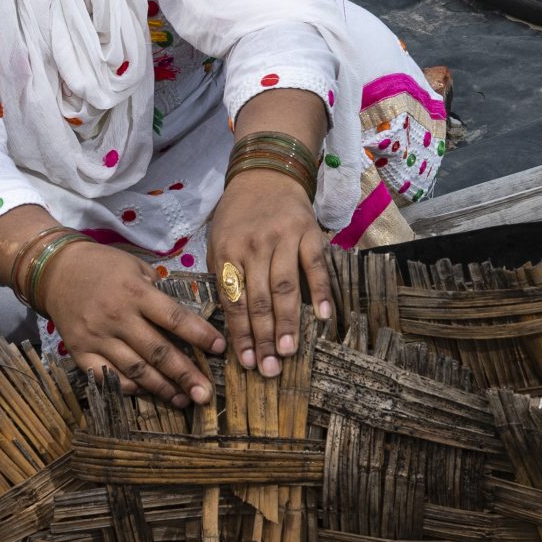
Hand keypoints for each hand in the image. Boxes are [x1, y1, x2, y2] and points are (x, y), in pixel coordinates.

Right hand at [38, 240, 222, 407]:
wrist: (56, 271)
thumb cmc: (103, 266)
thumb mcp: (135, 267)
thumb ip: (159, 293)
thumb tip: (186, 320)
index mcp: (135, 293)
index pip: (175, 318)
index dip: (200, 336)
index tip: (220, 349)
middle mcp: (117, 317)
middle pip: (158, 351)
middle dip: (185, 374)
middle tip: (205, 394)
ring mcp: (97, 337)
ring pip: (135, 369)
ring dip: (161, 388)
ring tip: (183, 399)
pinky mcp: (80, 351)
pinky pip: (107, 376)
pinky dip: (128, 387)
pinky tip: (146, 392)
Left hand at [204, 168, 331, 377]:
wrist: (267, 173)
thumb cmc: (238, 214)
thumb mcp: (217, 238)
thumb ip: (223, 275)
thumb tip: (230, 320)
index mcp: (228, 251)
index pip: (233, 300)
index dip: (240, 333)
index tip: (245, 362)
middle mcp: (254, 246)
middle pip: (259, 299)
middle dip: (263, 338)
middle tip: (269, 368)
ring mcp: (283, 239)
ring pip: (285, 287)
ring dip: (287, 323)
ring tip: (288, 351)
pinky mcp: (309, 233)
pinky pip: (316, 267)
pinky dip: (321, 292)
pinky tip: (323, 318)